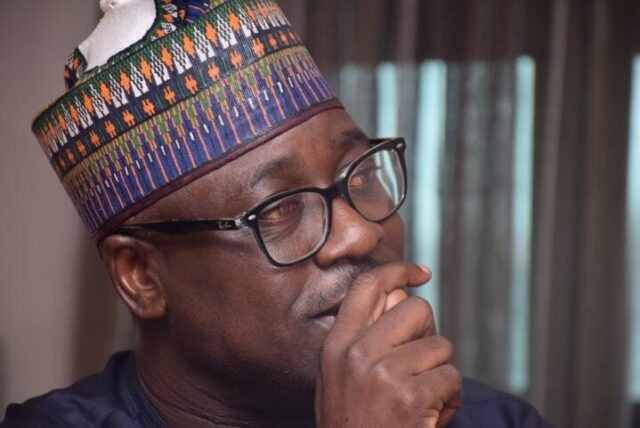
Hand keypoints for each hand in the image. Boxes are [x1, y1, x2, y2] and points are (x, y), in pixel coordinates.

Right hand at [315, 263, 461, 427]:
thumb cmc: (354, 426)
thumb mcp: (340, 379)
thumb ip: (362, 339)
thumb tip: (400, 296)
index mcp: (336, 345)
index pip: (368, 287)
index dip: (397, 270)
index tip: (420, 272)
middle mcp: (356, 353)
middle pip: (415, 308)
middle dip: (428, 333)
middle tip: (421, 364)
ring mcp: (382, 373)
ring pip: (440, 346)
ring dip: (441, 374)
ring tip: (423, 402)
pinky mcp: (411, 397)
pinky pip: (453, 377)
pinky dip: (452, 399)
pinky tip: (432, 417)